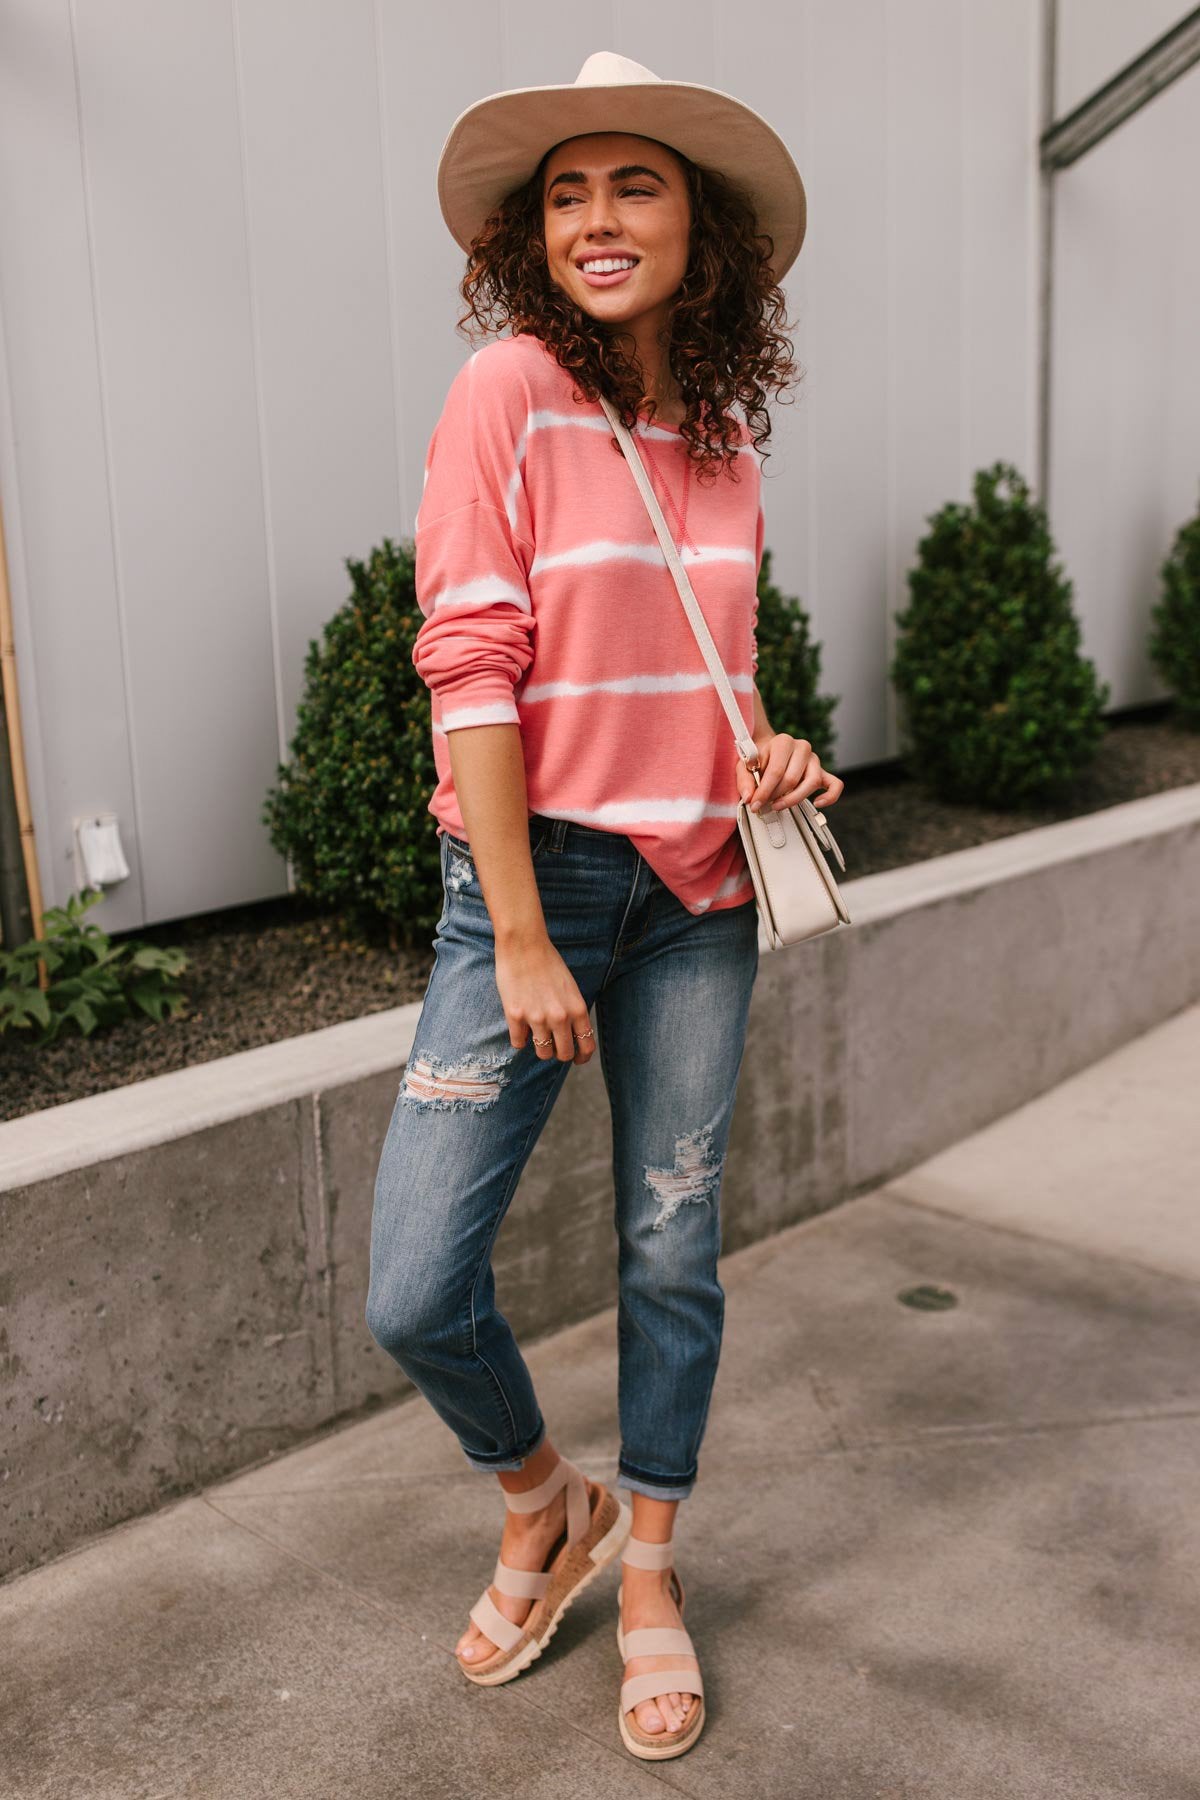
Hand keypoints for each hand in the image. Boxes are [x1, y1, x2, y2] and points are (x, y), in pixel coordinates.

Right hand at [494, 933, 595, 1064]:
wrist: (524, 944)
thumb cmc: (548, 962)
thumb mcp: (570, 988)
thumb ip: (572, 1011)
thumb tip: (571, 1034)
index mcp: (577, 1009)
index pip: (586, 1046)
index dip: (582, 1057)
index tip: (577, 1058)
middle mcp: (560, 1017)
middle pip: (564, 1054)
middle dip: (559, 1054)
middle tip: (553, 1047)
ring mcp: (537, 1018)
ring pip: (542, 1053)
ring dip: (540, 1048)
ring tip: (535, 1035)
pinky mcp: (515, 1016)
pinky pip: (518, 1043)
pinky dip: (519, 1039)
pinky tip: (519, 1026)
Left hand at [734, 732, 844, 814]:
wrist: (769, 751)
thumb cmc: (758, 758)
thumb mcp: (743, 766)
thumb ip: (744, 780)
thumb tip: (749, 797)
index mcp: (783, 742)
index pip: (776, 771)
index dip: (765, 791)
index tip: (755, 805)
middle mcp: (802, 748)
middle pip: (793, 779)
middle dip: (776, 796)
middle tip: (764, 805)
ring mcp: (814, 760)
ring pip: (812, 782)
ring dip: (794, 799)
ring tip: (779, 806)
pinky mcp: (822, 772)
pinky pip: (835, 784)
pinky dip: (830, 796)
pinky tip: (818, 803)